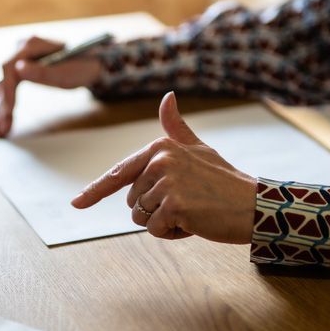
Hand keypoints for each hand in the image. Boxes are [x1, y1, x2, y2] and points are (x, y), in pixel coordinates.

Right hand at [0, 36, 103, 137]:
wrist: (92, 63)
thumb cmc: (81, 67)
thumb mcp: (65, 73)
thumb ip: (42, 72)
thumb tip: (18, 68)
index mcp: (31, 44)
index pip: (9, 67)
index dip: (6, 90)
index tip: (9, 110)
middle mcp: (22, 48)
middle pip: (4, 77)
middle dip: (3, 104)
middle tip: (3, 127)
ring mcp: (21, 57)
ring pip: (6, 84)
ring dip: (2, 106)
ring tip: (1, 128)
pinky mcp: (24, 67)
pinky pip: (9, 83)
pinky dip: (0, 97)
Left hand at [71, 92, 257, 243]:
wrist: (254, 205)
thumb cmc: (225, 180)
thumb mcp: (199, 149)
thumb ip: (177, 128)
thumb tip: (167, 97)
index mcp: (159, 147)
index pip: (118, 173)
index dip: (94, 191)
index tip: (76, 204)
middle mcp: (158, 160)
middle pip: (131, 203)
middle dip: (155, 211)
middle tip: (188, 204)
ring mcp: (166, 182)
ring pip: (141, 218)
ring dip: (164, 223)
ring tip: (193, 212)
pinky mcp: (174, 204)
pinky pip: (155, 230)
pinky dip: (173, 233)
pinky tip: (195, 223)